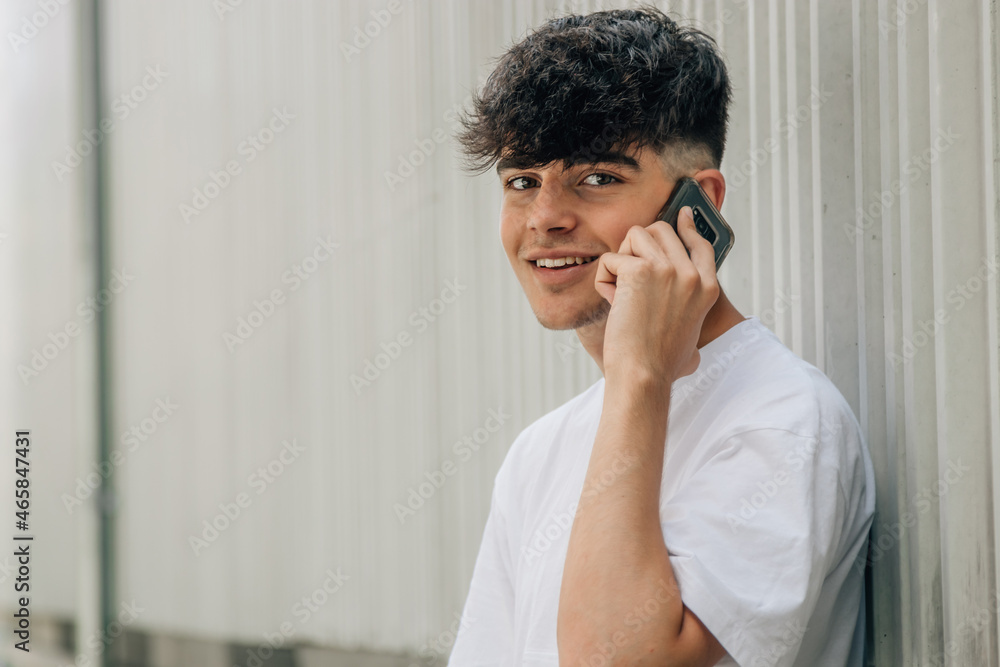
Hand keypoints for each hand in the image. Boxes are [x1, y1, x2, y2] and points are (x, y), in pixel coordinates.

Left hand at [593, 206, 719, 385]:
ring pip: (635, 236)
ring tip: (622, 293)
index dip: (688, 226)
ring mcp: (666, 269)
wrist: (643, 375)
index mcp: (708, 288)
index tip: (681, 214)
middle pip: (661, 230)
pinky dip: (604, 281)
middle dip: (638, 247)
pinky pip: (611, 259)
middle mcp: (691, 274)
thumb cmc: (660, 366)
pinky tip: (613, 304)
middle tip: (629, 276)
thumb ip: (690, 322)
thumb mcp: (691, 338)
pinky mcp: (638, 271)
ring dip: (621, 261)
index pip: (700, 243)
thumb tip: (693, 356)